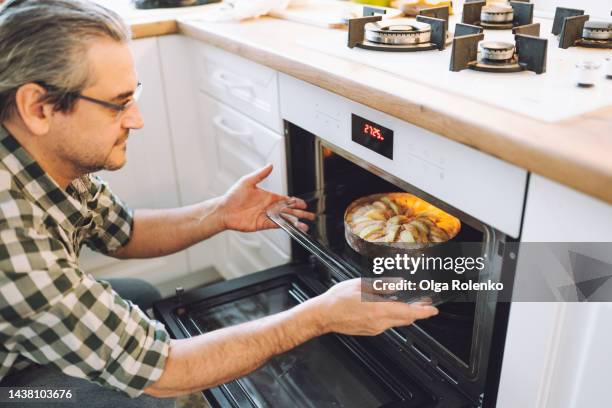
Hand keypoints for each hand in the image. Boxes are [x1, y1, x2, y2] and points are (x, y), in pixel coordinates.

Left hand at [219, 164, 314, 231]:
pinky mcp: (263, 224)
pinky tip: (293, 228)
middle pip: (289, 210)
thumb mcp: (247, 181)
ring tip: (305, 225)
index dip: (296, 202)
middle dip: (300, 213)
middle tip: (311, 215)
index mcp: (268, 197)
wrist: (224, 210)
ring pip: (285, 219)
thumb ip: (260, 174)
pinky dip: (286, 227)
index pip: (286, 199)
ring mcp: (267, 216)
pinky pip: (277, 225)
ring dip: (295, 221)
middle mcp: (269, 207)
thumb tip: (270, 165)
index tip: (304, 204)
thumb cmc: (233, 196)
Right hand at [309, 278, 438, 335]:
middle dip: (417, 312)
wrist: (324, 315)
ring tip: (408, 302)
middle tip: (424, 302)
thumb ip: (382, 286)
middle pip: (406, 319)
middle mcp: (379, 323)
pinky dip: (392, 316)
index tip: (433, 310)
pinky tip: (388, 306)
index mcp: (379, 310)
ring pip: (396, 321)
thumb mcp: (362, 285)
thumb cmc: (338, 299)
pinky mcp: (370, 331)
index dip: (423, 312)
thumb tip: (398, 285)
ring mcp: (375, 329)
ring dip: (404, 313)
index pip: (408, 313)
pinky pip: (386, 323)